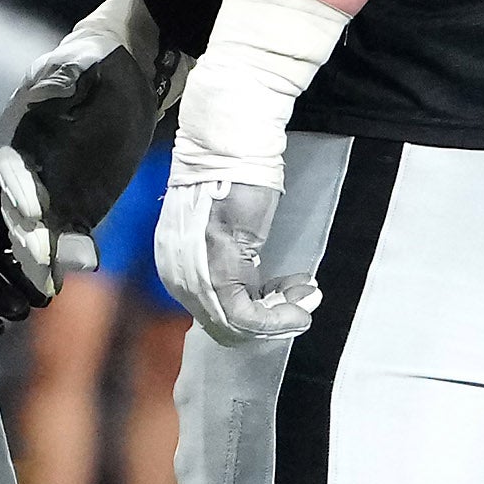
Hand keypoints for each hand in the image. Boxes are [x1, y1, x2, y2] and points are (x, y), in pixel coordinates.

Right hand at [0, 0, 178, 294]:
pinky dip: (66, 253)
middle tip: (39, 264)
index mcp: (20, 129)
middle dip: (27, 236)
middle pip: (19, 206)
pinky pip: (67, 230)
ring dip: (42, 254)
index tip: (32, 212)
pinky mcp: (77, 200)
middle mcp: (27, 163)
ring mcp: (51, 185)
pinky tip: (71, 273)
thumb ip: (64, 75)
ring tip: (49, 282)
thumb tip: (55, 81)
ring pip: (39, 225)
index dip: (19, 189)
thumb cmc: (101, 59)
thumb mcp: (82, 60)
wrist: (135, 66)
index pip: (12, 166)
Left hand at [155, 168, 318, 344]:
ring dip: (279, 320)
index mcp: (177, 269)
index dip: (257, 311)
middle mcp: (179, 283)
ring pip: (238, 328)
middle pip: (226, 325)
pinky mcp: (218, 279)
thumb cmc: (230, 178)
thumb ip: (227, 255)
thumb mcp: (225, 225)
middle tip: (302, 301)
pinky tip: (301, 307)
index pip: (214, 311)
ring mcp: (195, 283)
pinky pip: (248, 319)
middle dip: (270, 318)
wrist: (227, 155)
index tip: (286, 296)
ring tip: (306, 300)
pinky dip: (278, 320)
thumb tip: (249, 278)